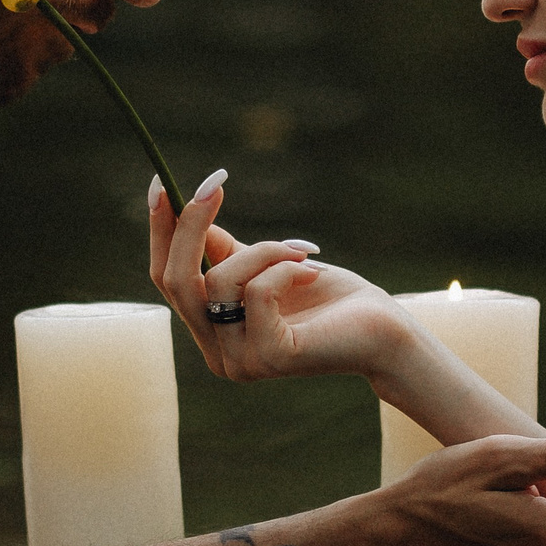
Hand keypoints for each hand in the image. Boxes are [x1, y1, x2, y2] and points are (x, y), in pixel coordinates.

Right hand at [148, 174, 407, 382]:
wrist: (384, 330)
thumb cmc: (330, 297)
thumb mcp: (270, 264)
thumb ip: (228, 251)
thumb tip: (188, 213)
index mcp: (212, 334)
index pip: (166, 280)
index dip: (161, 232)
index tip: (162, 184)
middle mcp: (218, 355)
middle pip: (176, 282)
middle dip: (190, 225)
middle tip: (212, 183)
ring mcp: (241, 362)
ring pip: (220, 281)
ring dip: (263, 250)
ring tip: (300, 251)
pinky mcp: (270, 358)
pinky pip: (257, 292)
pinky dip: (284, 268)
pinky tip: (311, 272)